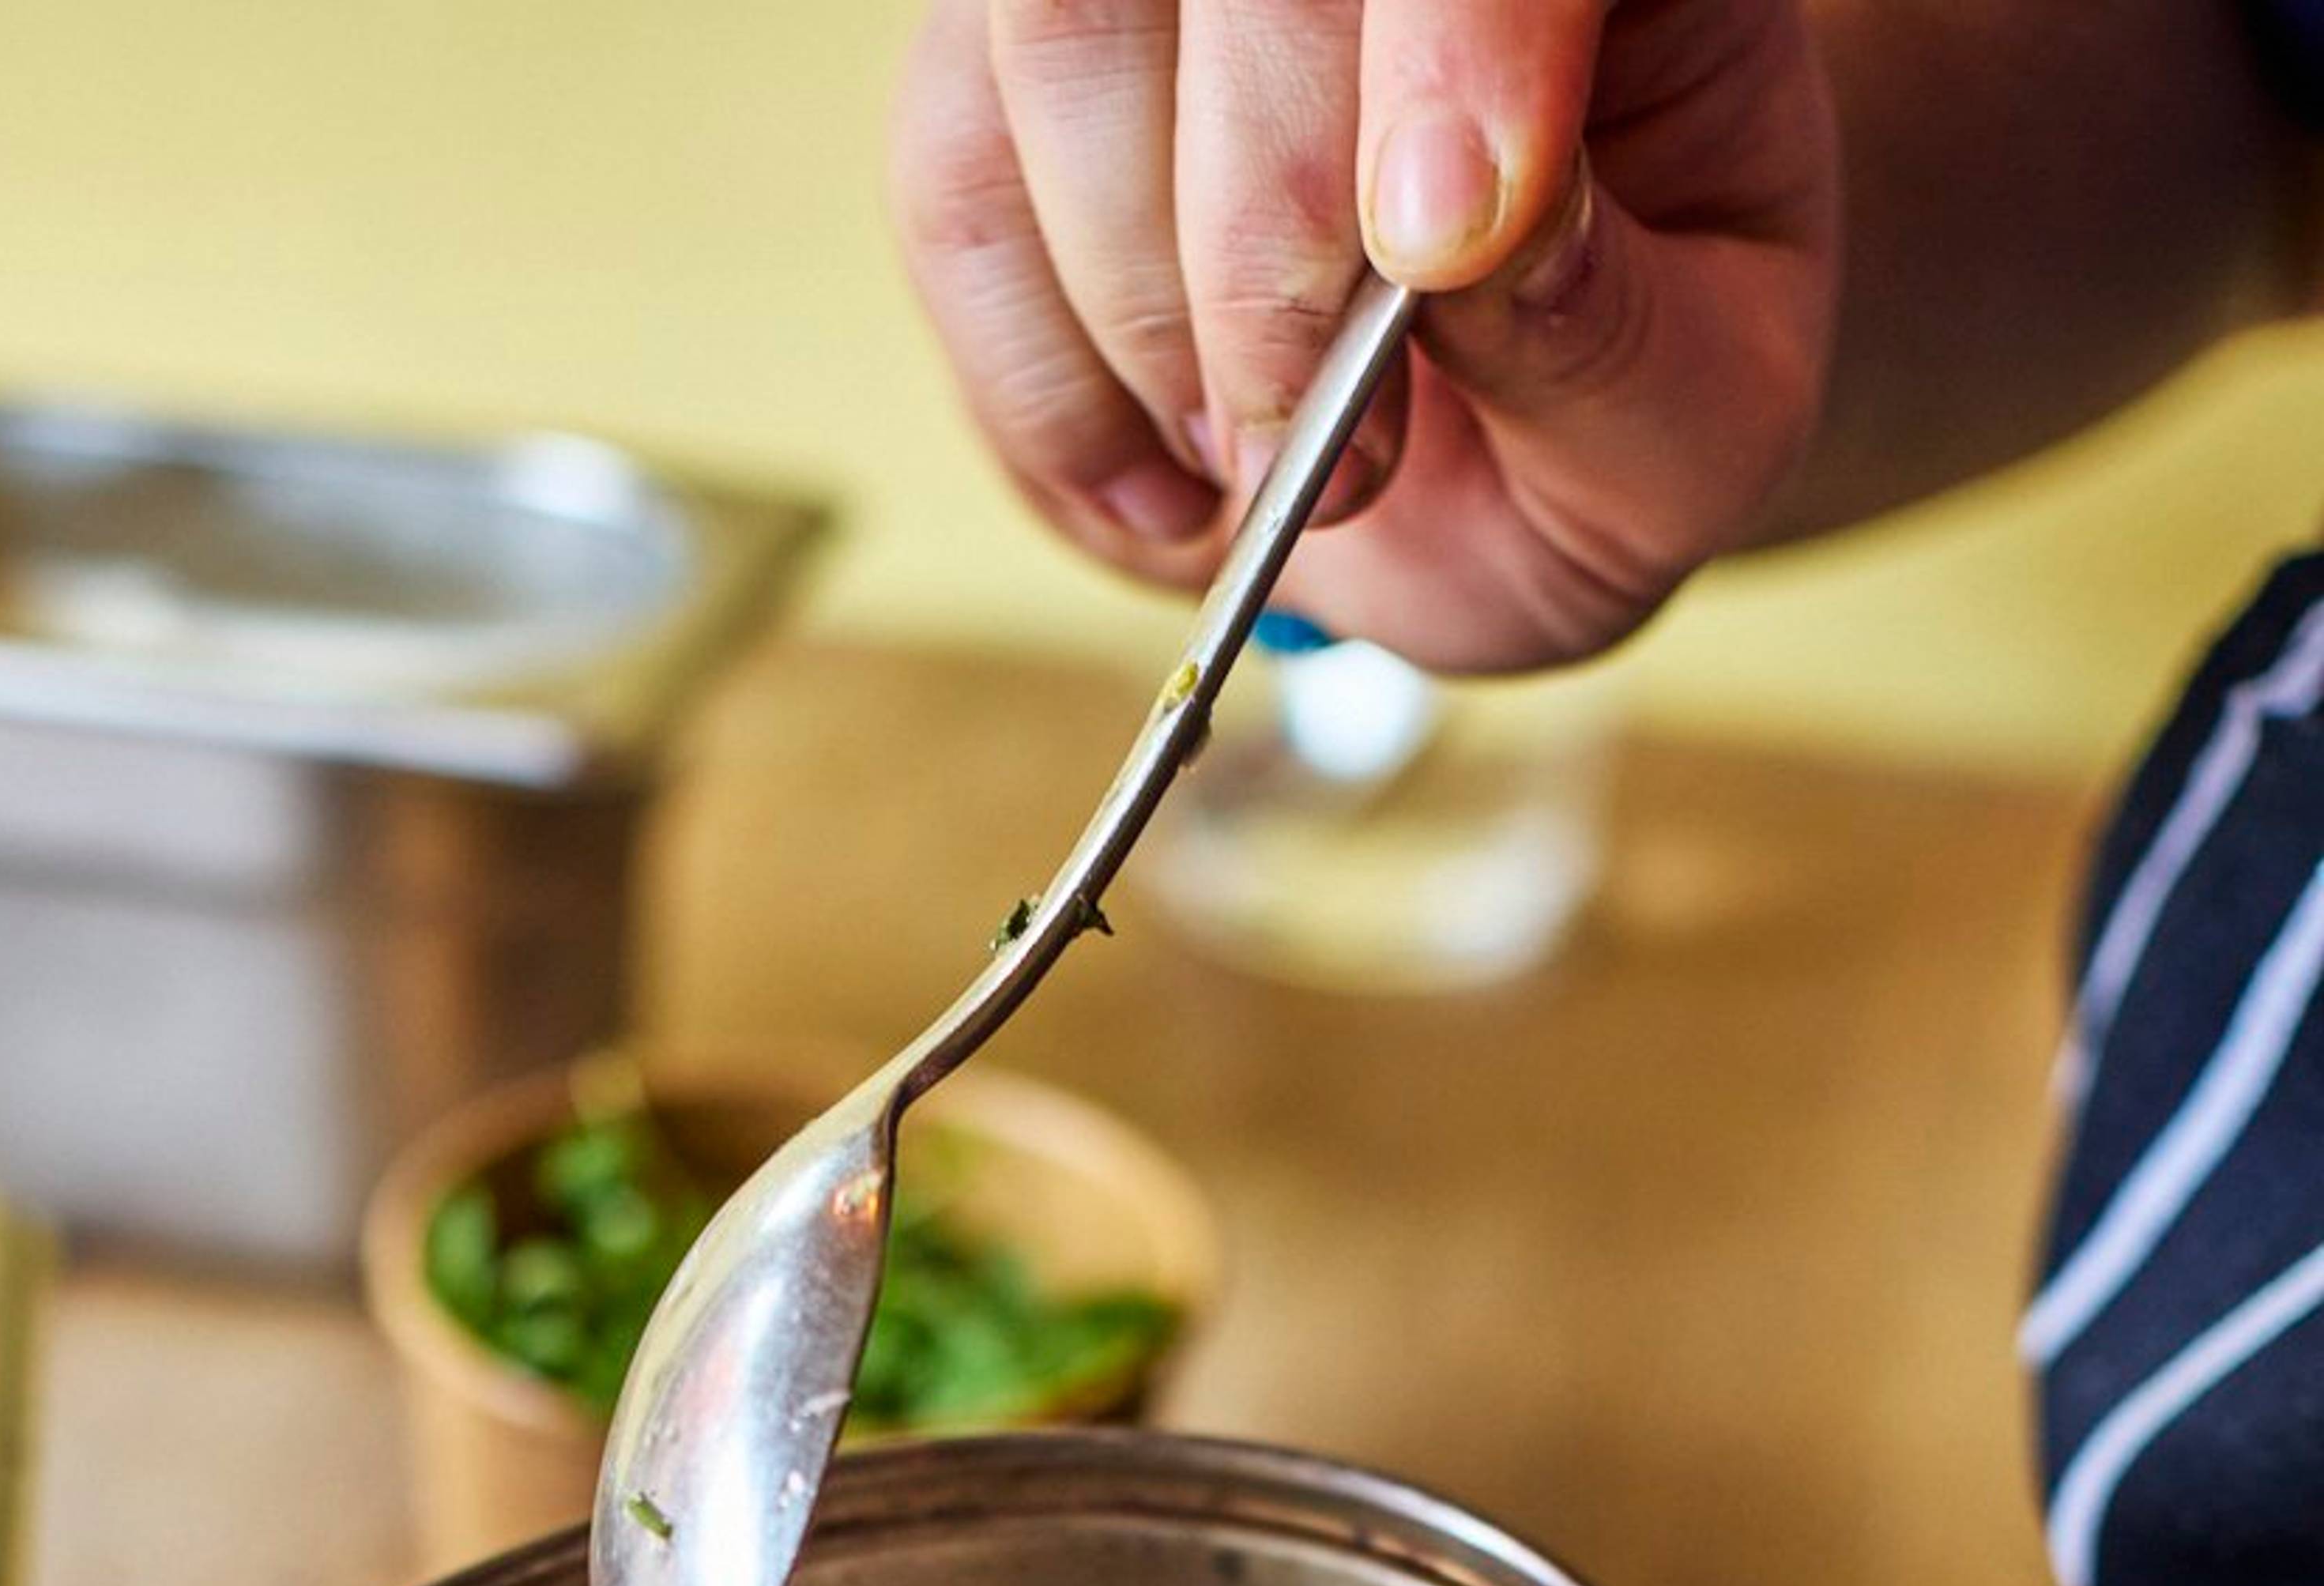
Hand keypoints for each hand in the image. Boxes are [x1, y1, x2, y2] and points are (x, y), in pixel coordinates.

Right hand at [889, 0, 1839, 667]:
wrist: (1514, 438)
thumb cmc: (1615, 397)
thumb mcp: (1685, 426)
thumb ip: (1607, 330)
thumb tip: (1470, 226)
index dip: (1452, 48)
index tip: (1442, 249)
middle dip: (1262, 252)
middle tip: (1334, 465)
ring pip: (1054, 40)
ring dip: (1137, 319)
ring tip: (1244, 478)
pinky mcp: (1017, 63)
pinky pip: (951, 186)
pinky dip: (1039, 387)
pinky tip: (1155, 489)